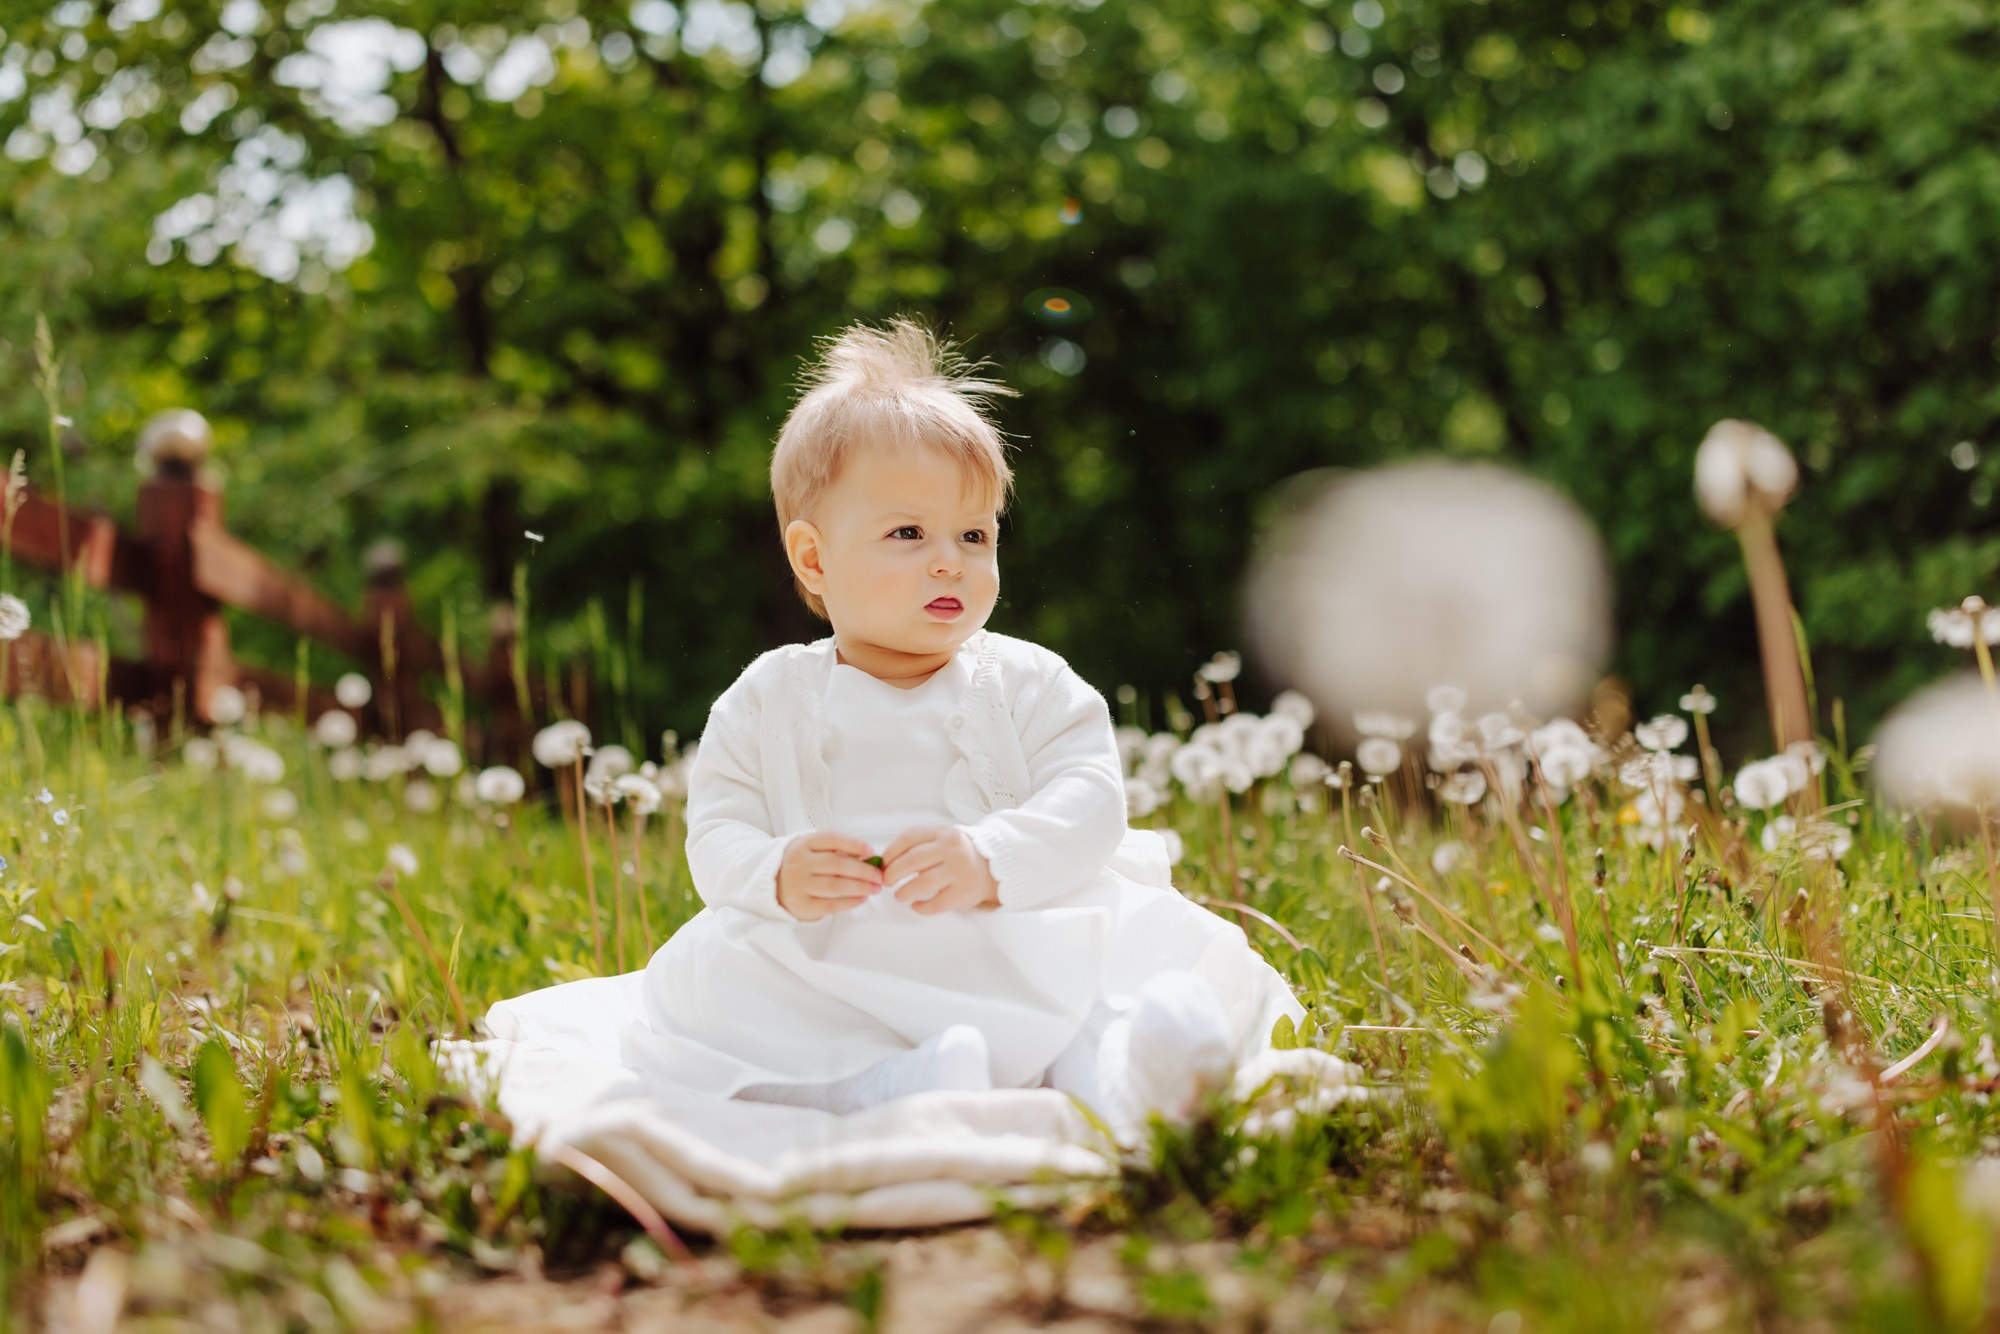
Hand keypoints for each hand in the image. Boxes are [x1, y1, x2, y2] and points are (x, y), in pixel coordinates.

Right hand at [776, 831, 883, 920]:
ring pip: (835, 886)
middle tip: (879, 875)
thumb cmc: (803, 864)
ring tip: (875, 888)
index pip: (831, 839)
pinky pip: (830, 904)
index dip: (853, 844)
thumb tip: (870, 858)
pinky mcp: (802, 904)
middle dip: (863, 870)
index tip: (870, 851)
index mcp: (804, 844)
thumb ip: (839, 851)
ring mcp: (799, 884)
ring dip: (860, 887)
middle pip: (837, 865)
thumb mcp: (814, 849)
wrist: (775, 883)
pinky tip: (862, 898)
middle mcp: (799, 863)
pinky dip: (850, 902)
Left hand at [880, 826, 999, 915]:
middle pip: (914, 860)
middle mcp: (951, 849)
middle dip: (893, 872)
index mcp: (942, 833)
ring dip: (905, 891)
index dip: (891, 851)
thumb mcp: (941, 839)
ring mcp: (959, 870)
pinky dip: (922, 907)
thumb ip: (918, 845)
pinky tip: (916, 906)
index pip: (910, 837)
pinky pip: (938, 903)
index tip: (883, 863)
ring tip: (899, 895)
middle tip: (886, 881)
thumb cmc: (956, 854)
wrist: (991, 867)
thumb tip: (886, 862)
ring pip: (924, 883)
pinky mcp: (963, 892)